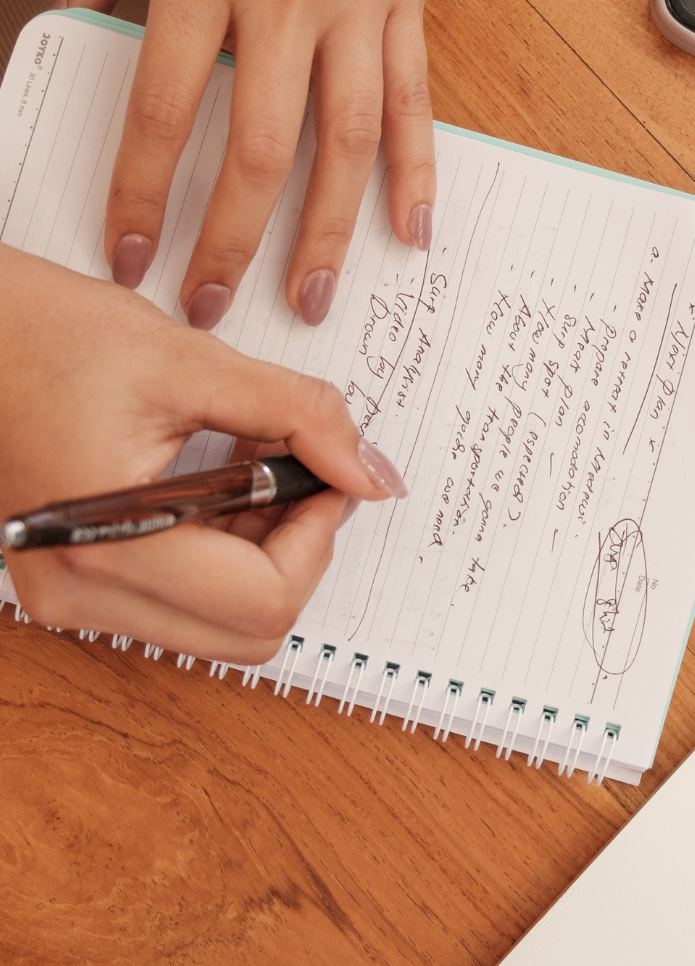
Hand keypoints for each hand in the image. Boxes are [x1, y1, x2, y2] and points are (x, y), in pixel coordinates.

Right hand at [0, 244, 405, 661]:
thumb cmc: (51, 335)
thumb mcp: (193, 362)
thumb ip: (299, 414)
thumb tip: (372, 473)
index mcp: (109, 546)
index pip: (264, 601)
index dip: (318, 534)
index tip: (328, 468)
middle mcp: (83, 594)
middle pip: (250, 630)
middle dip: (298, 550)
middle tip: (301, 467)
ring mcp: (75, 595)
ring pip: (222, 624)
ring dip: (263, 551)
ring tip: (250, 460)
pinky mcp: (78, 579)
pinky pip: (184, 600)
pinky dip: (225, 550)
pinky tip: (219, 477)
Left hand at [62, 0, 498, 328]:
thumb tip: (74, 9)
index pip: (166, 108)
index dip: (141, 194)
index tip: (131, 256)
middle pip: (257, 150)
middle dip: (229, 242)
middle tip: (214, 307)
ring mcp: (356, 4)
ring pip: (343, 143)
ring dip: (326, 232)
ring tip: (312, 298)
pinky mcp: (407, 1)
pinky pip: (414, 100)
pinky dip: (416, 169)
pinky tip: (412, 229)